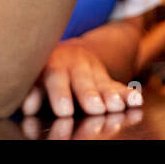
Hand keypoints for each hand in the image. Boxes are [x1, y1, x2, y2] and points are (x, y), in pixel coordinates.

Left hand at [19, 40, 142, 116]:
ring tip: (117, 106)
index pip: (56, 78)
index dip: (60, 94)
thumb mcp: (37, 77)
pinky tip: (136, 101)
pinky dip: (128, 95)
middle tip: (95, 108)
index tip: (64, 110)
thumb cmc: (45, 72)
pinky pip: (119, 87)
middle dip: (90, 95)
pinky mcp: (107, 80)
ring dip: (111, 96)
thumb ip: (33, 91)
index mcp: (54, 65)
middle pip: (83, 81)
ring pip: (103, 84)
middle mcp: (76, 66)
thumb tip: (28, 106)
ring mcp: (94, 72)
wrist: (69, 53)